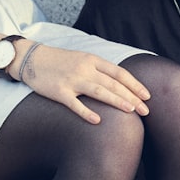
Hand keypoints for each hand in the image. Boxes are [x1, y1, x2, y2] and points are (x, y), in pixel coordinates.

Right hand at [18, 43, 151, 123]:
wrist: (32, 59)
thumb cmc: (60, 61)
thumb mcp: (83, 58)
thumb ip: (100, 69)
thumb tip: (120, 83)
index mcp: (92, 60)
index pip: (119, 72)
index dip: (134, 84)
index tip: (147, 96)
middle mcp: (85, 69)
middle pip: (113, 83)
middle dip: (131, 97)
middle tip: (146, 110)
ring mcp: (72, 80)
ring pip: (98, 91)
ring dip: (116, 101)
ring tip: (131, 111)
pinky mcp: (58, 91)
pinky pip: (74, 104)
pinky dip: (86, 112)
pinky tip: (97, 121)